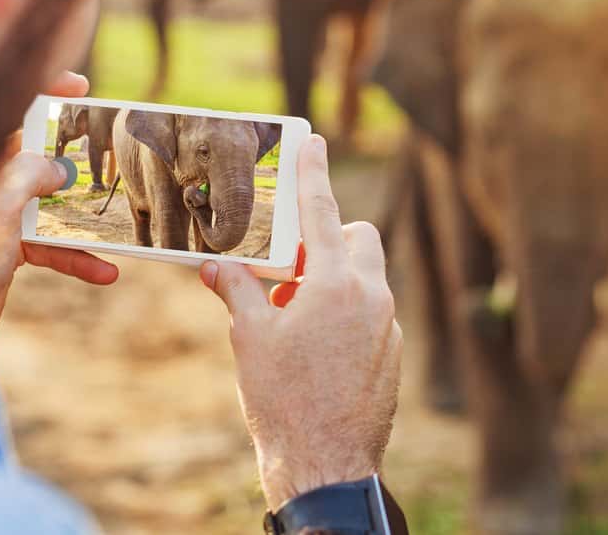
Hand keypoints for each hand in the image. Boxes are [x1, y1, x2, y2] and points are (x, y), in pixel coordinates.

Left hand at [0, 72, 117, 355]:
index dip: (43, 93)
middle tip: (112, 152)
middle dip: (76, 155)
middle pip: (37, 156)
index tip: (80, 88)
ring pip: (51, 204)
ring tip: (121, 220)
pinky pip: (51, 246)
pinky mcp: (8, 252)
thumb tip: (59, 169)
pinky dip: (77, 257)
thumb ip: (29, 176)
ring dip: (86, 217)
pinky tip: (105, 272)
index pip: (7, 113)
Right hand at [199, 135, 401, 511]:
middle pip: (359, 238)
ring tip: (295, 314)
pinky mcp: (393, 352)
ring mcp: (388, 326)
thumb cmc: (282, 400)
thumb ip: (236, 291)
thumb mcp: (249, 338)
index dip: (314, 173)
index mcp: (334, 284)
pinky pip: (373, 312)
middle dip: (330, 239)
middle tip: (292, 267)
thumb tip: (214, 265)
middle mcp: (371, 296)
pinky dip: (347, 312)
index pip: (322, 212)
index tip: (313, 142)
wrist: (325, 465)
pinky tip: (317, 346)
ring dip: (335, 280)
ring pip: (367, 277)